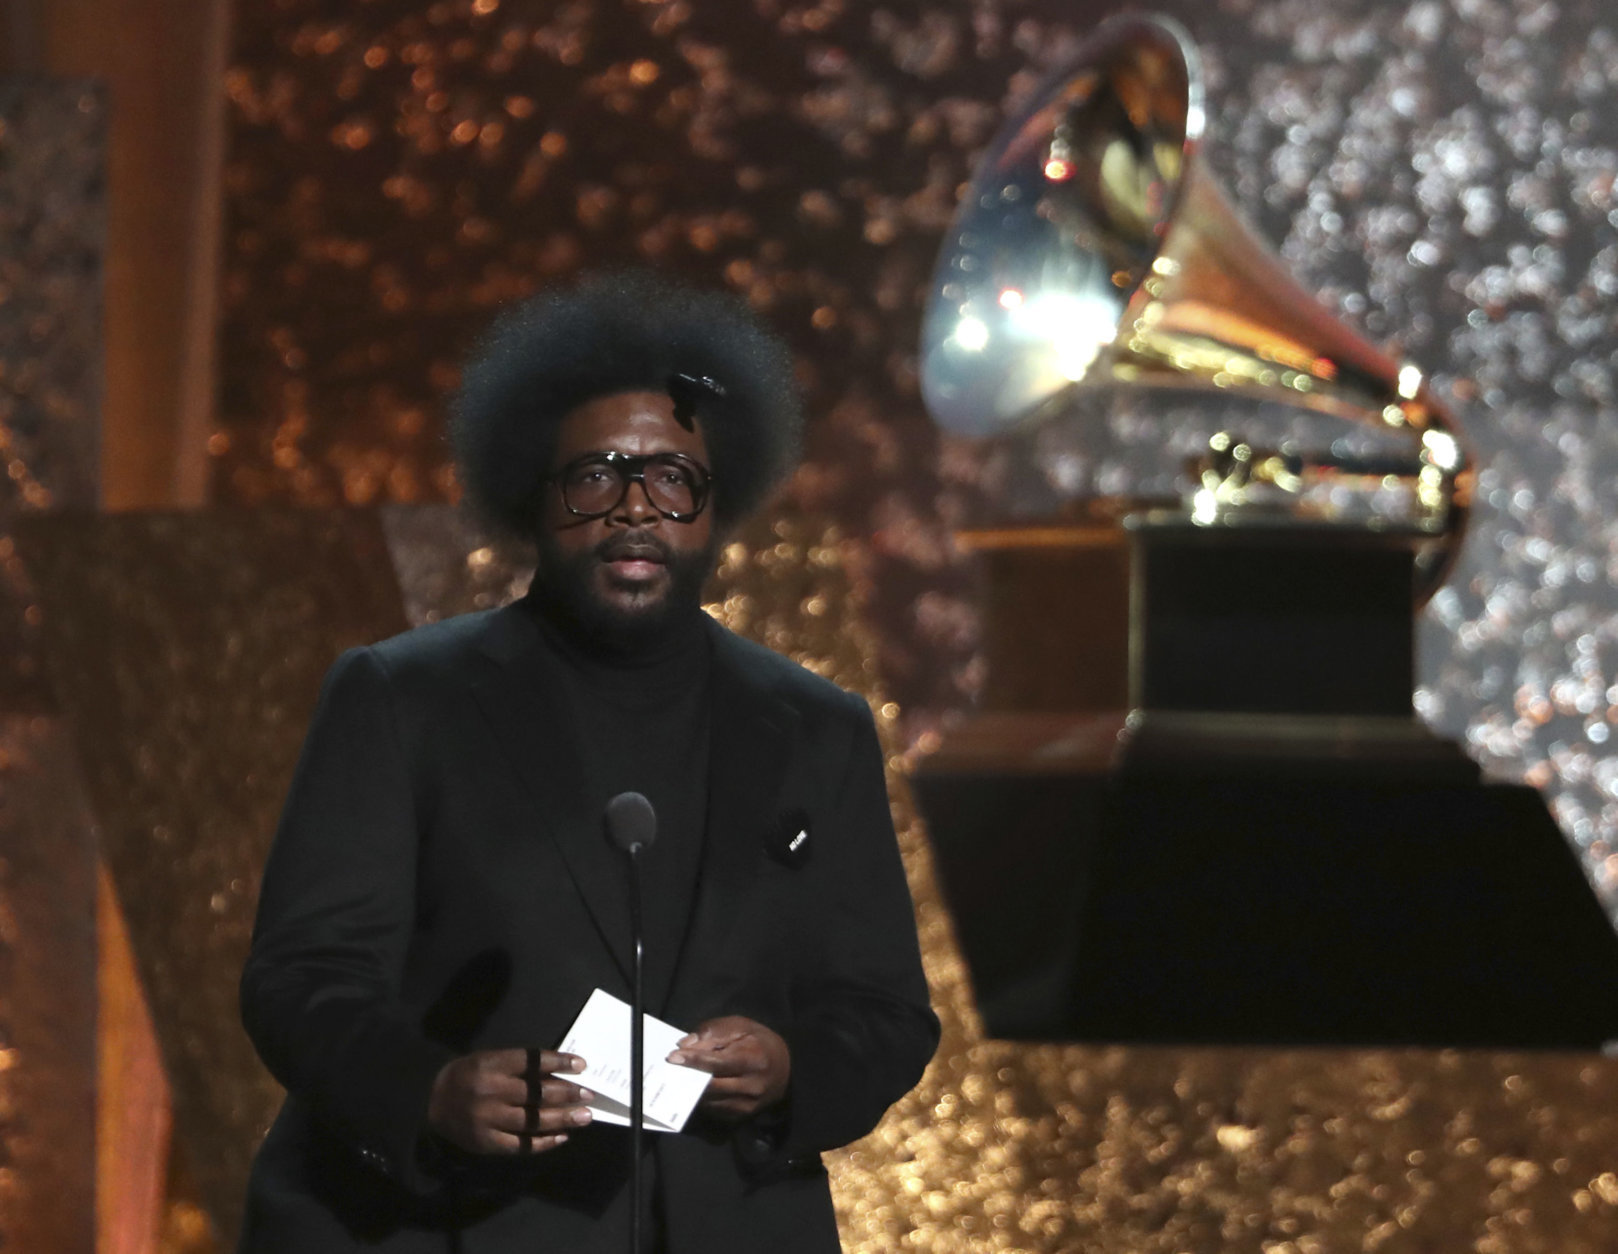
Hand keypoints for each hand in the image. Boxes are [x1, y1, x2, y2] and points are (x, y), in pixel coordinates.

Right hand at [427, 1048, 592, 1153]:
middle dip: (567, 1093)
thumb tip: (559, 1073)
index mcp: (491, 1064)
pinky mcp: (486, 1142)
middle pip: (537, 1093)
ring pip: (533, 1121)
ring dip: (562, 1119)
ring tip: (584, 1117)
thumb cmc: (468, 1076)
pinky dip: (543, 1142)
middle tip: (589, 1095)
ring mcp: (488, 1119)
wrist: (431, 1103)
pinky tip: (562, 1137)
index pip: (532, 1061)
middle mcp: (491, 1091)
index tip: (582, 1065)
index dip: (559, 1062)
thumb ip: (519, 1066)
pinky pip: (520, 1145)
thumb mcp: (489, 1060)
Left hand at [668, 1016, 789, 1120]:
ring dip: (692, 1091)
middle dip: (688, 1077)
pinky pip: (715, 1110)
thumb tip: (685, 1045)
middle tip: (670, 1070)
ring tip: (678, 1080)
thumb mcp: (740, 1027)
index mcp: (752, 1058)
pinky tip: (694, 1090)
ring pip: (710, 1101)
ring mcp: (747, 1105)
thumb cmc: (760, 1042)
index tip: (672, 1057)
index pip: (716, 1062)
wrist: (786, 1069)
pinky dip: (703, 1100)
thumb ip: (713, 1033)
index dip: (693, 1060)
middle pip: (710, 1086)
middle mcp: (751, 1085)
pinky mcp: (742, 1116)